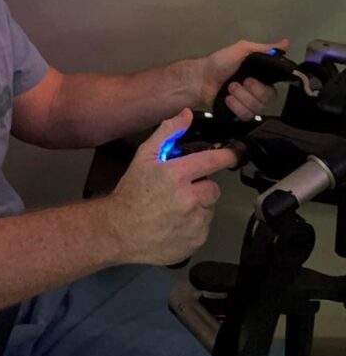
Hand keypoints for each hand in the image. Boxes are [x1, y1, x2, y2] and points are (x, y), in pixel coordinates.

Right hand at [108, 109, 237, 265]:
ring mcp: (194, 222)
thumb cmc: (131, 192)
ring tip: (176, 208)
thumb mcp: (144, 157)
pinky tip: (175, 224)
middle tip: (182, 190)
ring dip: (198, 206)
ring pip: (209, 208)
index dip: (229, 156)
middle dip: (201, 187)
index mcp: (177, 175)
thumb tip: (187, 115)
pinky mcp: (196, 240)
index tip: (236, 154)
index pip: (213, 160)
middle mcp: (189, 198)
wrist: (119, 232)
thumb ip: (167, 133)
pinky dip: (194, 224)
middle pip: (213, 188)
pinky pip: (204, 227)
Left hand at [199, 38, 288, 119]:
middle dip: (250, 91)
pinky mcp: (239, 113)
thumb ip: (264, 49)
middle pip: (267, 99)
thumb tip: (286, 42)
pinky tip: (227, 99)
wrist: (200, 78)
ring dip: (241, 97)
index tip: (250, 79)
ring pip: (257, 108)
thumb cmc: (220, 62)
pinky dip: (236, 107)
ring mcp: (248, 104)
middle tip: (236, 82)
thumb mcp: (242, 50)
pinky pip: (246, 116)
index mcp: (260, 77)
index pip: (274, 88)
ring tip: (229, 89)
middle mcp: (257, 92)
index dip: (264, 86)